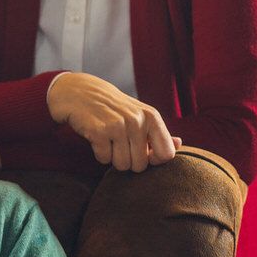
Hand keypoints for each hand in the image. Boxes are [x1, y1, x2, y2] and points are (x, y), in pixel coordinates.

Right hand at [46, 72, 179, 171]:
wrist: (77, 91)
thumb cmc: (111, 106)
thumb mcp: (138, 113)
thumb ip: (158, 132)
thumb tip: (179, 144)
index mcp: (151, 116)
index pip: (166, 155)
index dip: (153, 160)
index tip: (141, 153)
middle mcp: (137, 120)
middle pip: (141, 165)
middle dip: (128, 161)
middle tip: (119, 145)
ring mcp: (117, 126)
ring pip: (122, 165)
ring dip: (113, 158)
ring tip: (108, 141)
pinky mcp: (98, 131)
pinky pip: (104, 159)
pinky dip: (99, 154)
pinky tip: (96, 139)